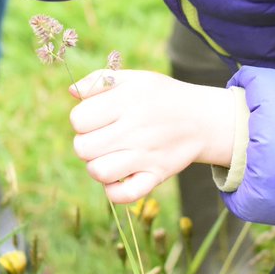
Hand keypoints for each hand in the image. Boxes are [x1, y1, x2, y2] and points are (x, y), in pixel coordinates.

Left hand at [69, 69, 235, 203]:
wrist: (202, 118)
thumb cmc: (160, 96)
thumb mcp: (133, 78)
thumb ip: (99, 80)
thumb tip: (72, 91)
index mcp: (126, 101)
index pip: (78, 119)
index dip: (81, 119)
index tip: (96, 117)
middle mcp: (135, 129)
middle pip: (82, 148)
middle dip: (85, 143)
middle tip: (100, 138)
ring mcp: (147, 155)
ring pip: (98, 172)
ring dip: (96, 166)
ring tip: (108, 156)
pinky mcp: (157, 175)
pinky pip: (124, 195)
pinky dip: (114, 191)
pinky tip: (118, 177)